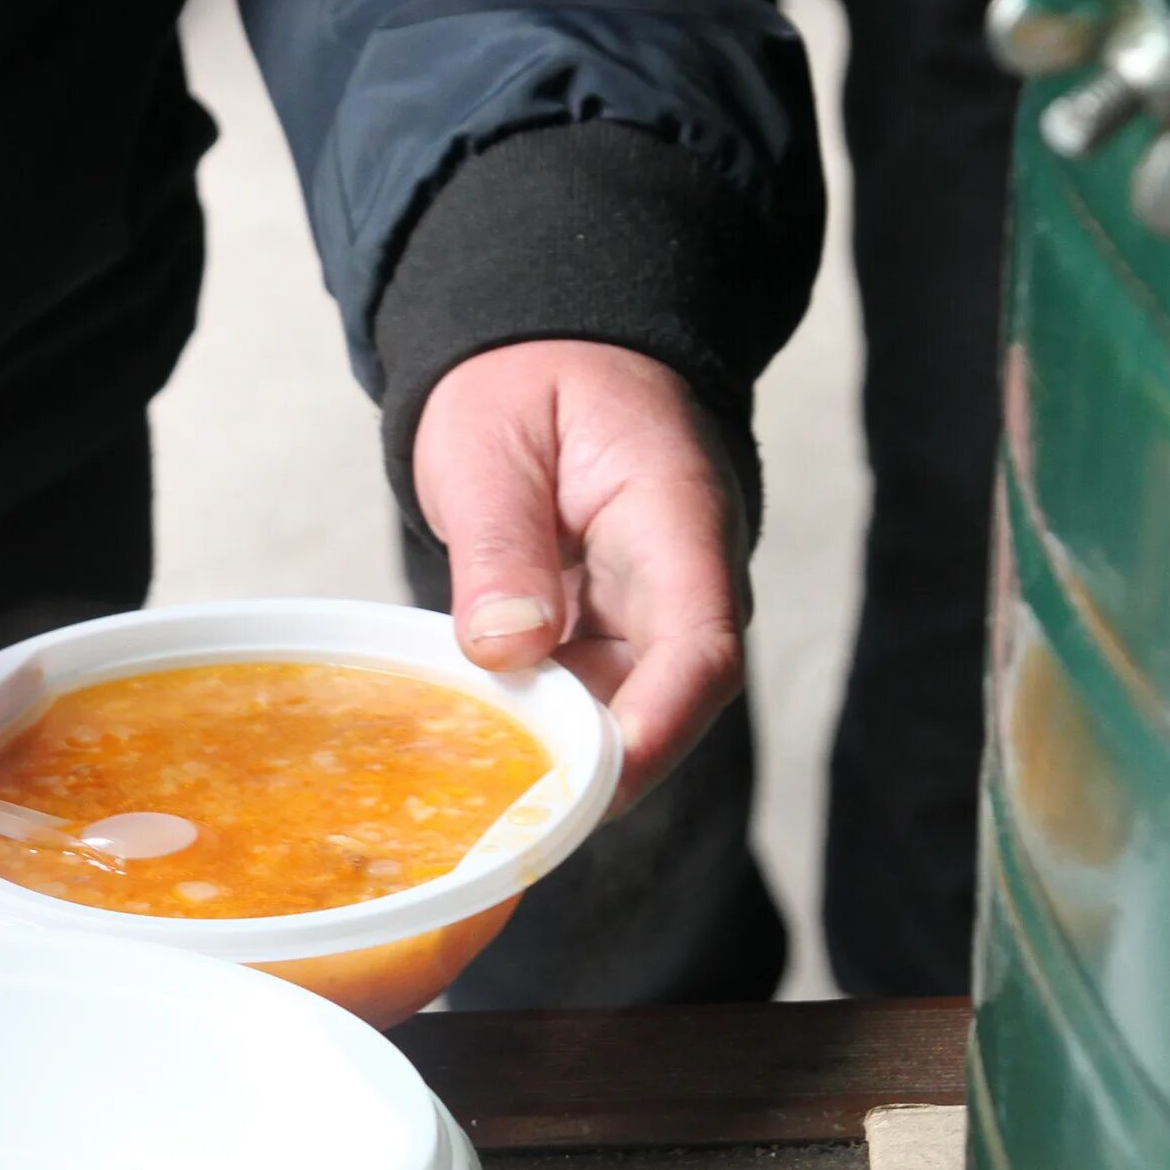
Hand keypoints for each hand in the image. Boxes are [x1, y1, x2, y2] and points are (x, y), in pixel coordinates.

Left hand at [411, 340, 749, 809]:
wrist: (546, 349)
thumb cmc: (529, 379)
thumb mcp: (491, 441)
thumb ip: (501, 543)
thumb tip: (508, 649)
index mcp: (676, 516)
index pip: (699, 646)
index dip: (654, 729)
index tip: (592, 785)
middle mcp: (681, 579)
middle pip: (664, 703)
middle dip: (592, 768)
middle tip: (500, 819)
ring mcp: (647, 612)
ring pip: (621, 712)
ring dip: (555, 752)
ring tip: (470, 791)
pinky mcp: (607, 632)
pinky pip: (582, 696)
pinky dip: (533, 724)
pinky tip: (471, 747)